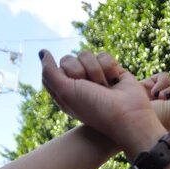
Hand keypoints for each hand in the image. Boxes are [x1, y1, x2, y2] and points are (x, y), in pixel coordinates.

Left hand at [41, 49, 160, 149]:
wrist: (127, 115)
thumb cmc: (95, 108)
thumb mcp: (65, 92)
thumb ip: (49, 72)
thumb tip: (43, 52)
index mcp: (64, 91)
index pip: (52, 70)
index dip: (62, 75)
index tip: (73, 87)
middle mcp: (78, 83)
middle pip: (68, 59)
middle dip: (79, 73)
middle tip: (91, 89)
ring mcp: (94, 75)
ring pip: (86, 54)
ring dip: (95, 72)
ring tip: (105, 88)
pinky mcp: (111, 69)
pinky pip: (104, 55)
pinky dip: (109, 68)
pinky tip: (115, 81)